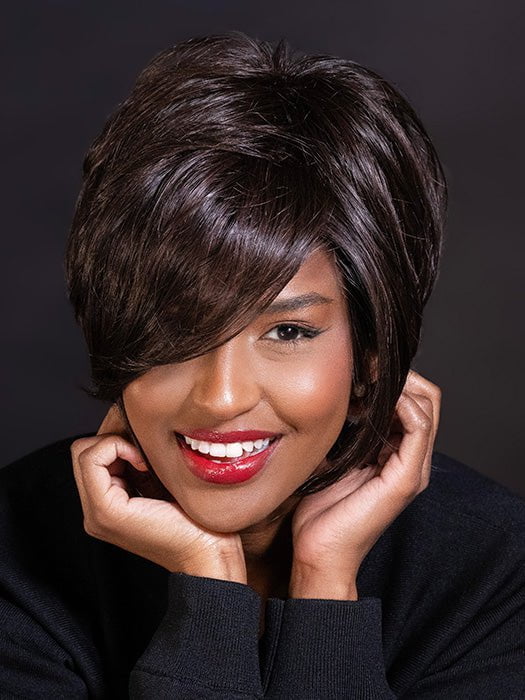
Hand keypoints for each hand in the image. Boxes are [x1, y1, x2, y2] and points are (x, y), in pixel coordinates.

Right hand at [70, 405, 246, 582]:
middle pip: (82, 450)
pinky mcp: (106, 511)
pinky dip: (116, 448)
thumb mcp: (163, 483)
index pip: (89, 454)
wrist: (208, 553)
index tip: (145, 451)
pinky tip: (142, 463)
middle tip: (142, 453)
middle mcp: (94, 512)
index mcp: (107, 506)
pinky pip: (92, 460)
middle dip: (111, 439)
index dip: (114, 439)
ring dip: (115, 443)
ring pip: (83, 451)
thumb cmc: (197, 519)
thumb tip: (133, 429)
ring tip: (144, 461)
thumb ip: (141, 464)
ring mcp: (96, 514)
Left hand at [290, 370, 440, 598]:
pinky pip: (419, 428)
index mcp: (396, 452)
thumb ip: (343, 427)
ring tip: (364, 381)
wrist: (318, 551)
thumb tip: (336, 393)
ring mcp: (412, 468)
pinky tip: (374, 399)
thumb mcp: (330, 455)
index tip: (358, 366)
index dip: (391, 376)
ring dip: (398, 385)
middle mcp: (410, 457)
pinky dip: (403, 405)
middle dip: (398, 375)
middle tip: (363, 369)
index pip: (413, 398)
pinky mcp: (406, 479)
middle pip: (426, 397)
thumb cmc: (320, 508)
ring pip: (427, 406)